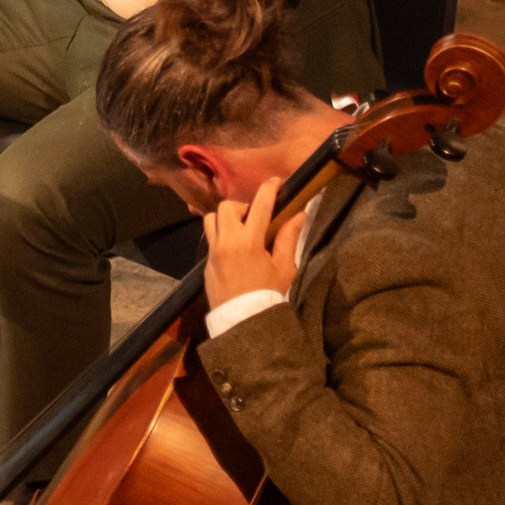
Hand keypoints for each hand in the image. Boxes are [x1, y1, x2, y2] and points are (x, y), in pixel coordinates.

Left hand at [204, 187, 310, 303]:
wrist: (244, 322)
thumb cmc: (268, 295)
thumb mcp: (284, 268)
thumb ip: (289, 238)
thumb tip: (299, 214)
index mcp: (249, 242)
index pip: (260, 205)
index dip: (269, 189)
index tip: (276, 182)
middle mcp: (226, 242)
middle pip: (226, 207)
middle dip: (242, 206)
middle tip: (255, 218)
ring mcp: (213, 252)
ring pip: (211, 219)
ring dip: (225, 219)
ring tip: (241, 230)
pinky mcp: (206, 263)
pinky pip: (210, 239)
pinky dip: (221, 236)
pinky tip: (235, 250)